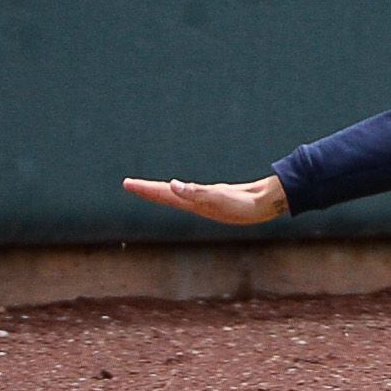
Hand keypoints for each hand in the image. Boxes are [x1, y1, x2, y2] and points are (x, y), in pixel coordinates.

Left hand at [122, 174, 287, 224]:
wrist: (263, 206)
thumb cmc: (242, 204)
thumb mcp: (217, 195)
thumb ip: (195, 191)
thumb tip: (172, 185)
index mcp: (192, 204)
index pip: (163, 195)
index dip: (145, 189)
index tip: (128, 183)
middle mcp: (194, 204)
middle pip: (165, 196)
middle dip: (147, 191)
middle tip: (129, 183)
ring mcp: (204, 201)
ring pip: (175, 195)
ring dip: (160, 191)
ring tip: (148, 187)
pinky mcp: (213, 195)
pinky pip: (189, 191)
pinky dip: (178, 188)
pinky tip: (179, 187)